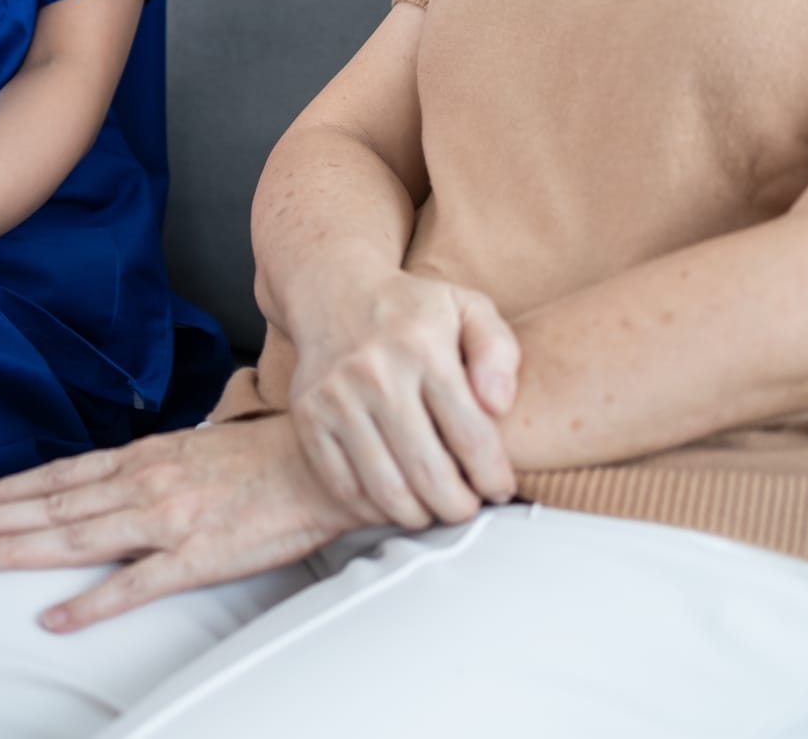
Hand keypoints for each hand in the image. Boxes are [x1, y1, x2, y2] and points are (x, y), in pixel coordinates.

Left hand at [0, 416, 361, 630]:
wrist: (321, 467)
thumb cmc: (263, 459)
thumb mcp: (194, 449)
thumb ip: (150, 466)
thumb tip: (111, 478)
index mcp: (145, 458)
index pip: (62, 476)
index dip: (11, 490)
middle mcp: (144, 484)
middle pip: (53, 507)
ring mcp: (166, 521)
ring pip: (76, 539)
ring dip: (18, 550)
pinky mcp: (196, 557)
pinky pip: (134, 586)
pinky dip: (90, 603)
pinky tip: (55, 618)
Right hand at [284, 269, 520, 529]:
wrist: (333, 291)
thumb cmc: (413, 310)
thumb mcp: (468, 308)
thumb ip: (499, 353)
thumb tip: (498, 406)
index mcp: (424, 347)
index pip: (471, 436)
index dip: (493, 477)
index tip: (500, 489)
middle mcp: (376, 373)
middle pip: (427, 472)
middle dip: (457, 507)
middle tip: (467, 509)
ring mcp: (335, 397)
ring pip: (385, 490)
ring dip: (418, 516)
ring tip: (433, 508)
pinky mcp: (307, 416)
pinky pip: (344, 487)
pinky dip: (373, 509)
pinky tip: (394, 498)